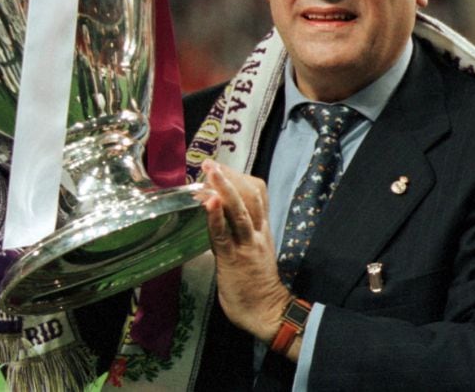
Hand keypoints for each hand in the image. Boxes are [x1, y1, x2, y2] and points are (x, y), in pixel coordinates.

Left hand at [199, 160, 293, 355]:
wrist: (267, 312)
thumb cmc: (256, 284)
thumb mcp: (255, 250)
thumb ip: (243, 233)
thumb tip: (222, 215)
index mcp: (262, 229)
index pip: (257, 193)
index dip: (240, 178)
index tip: (222, 168)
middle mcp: (257, 232)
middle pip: (249, 196)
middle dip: (230, 176)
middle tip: (210, 163)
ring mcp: (246, 245)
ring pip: (239, 210)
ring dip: (224, 188)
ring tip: (210, 171)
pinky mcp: (233, 260)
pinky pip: (223, 234)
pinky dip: (215, 217)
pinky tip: (207, 203)